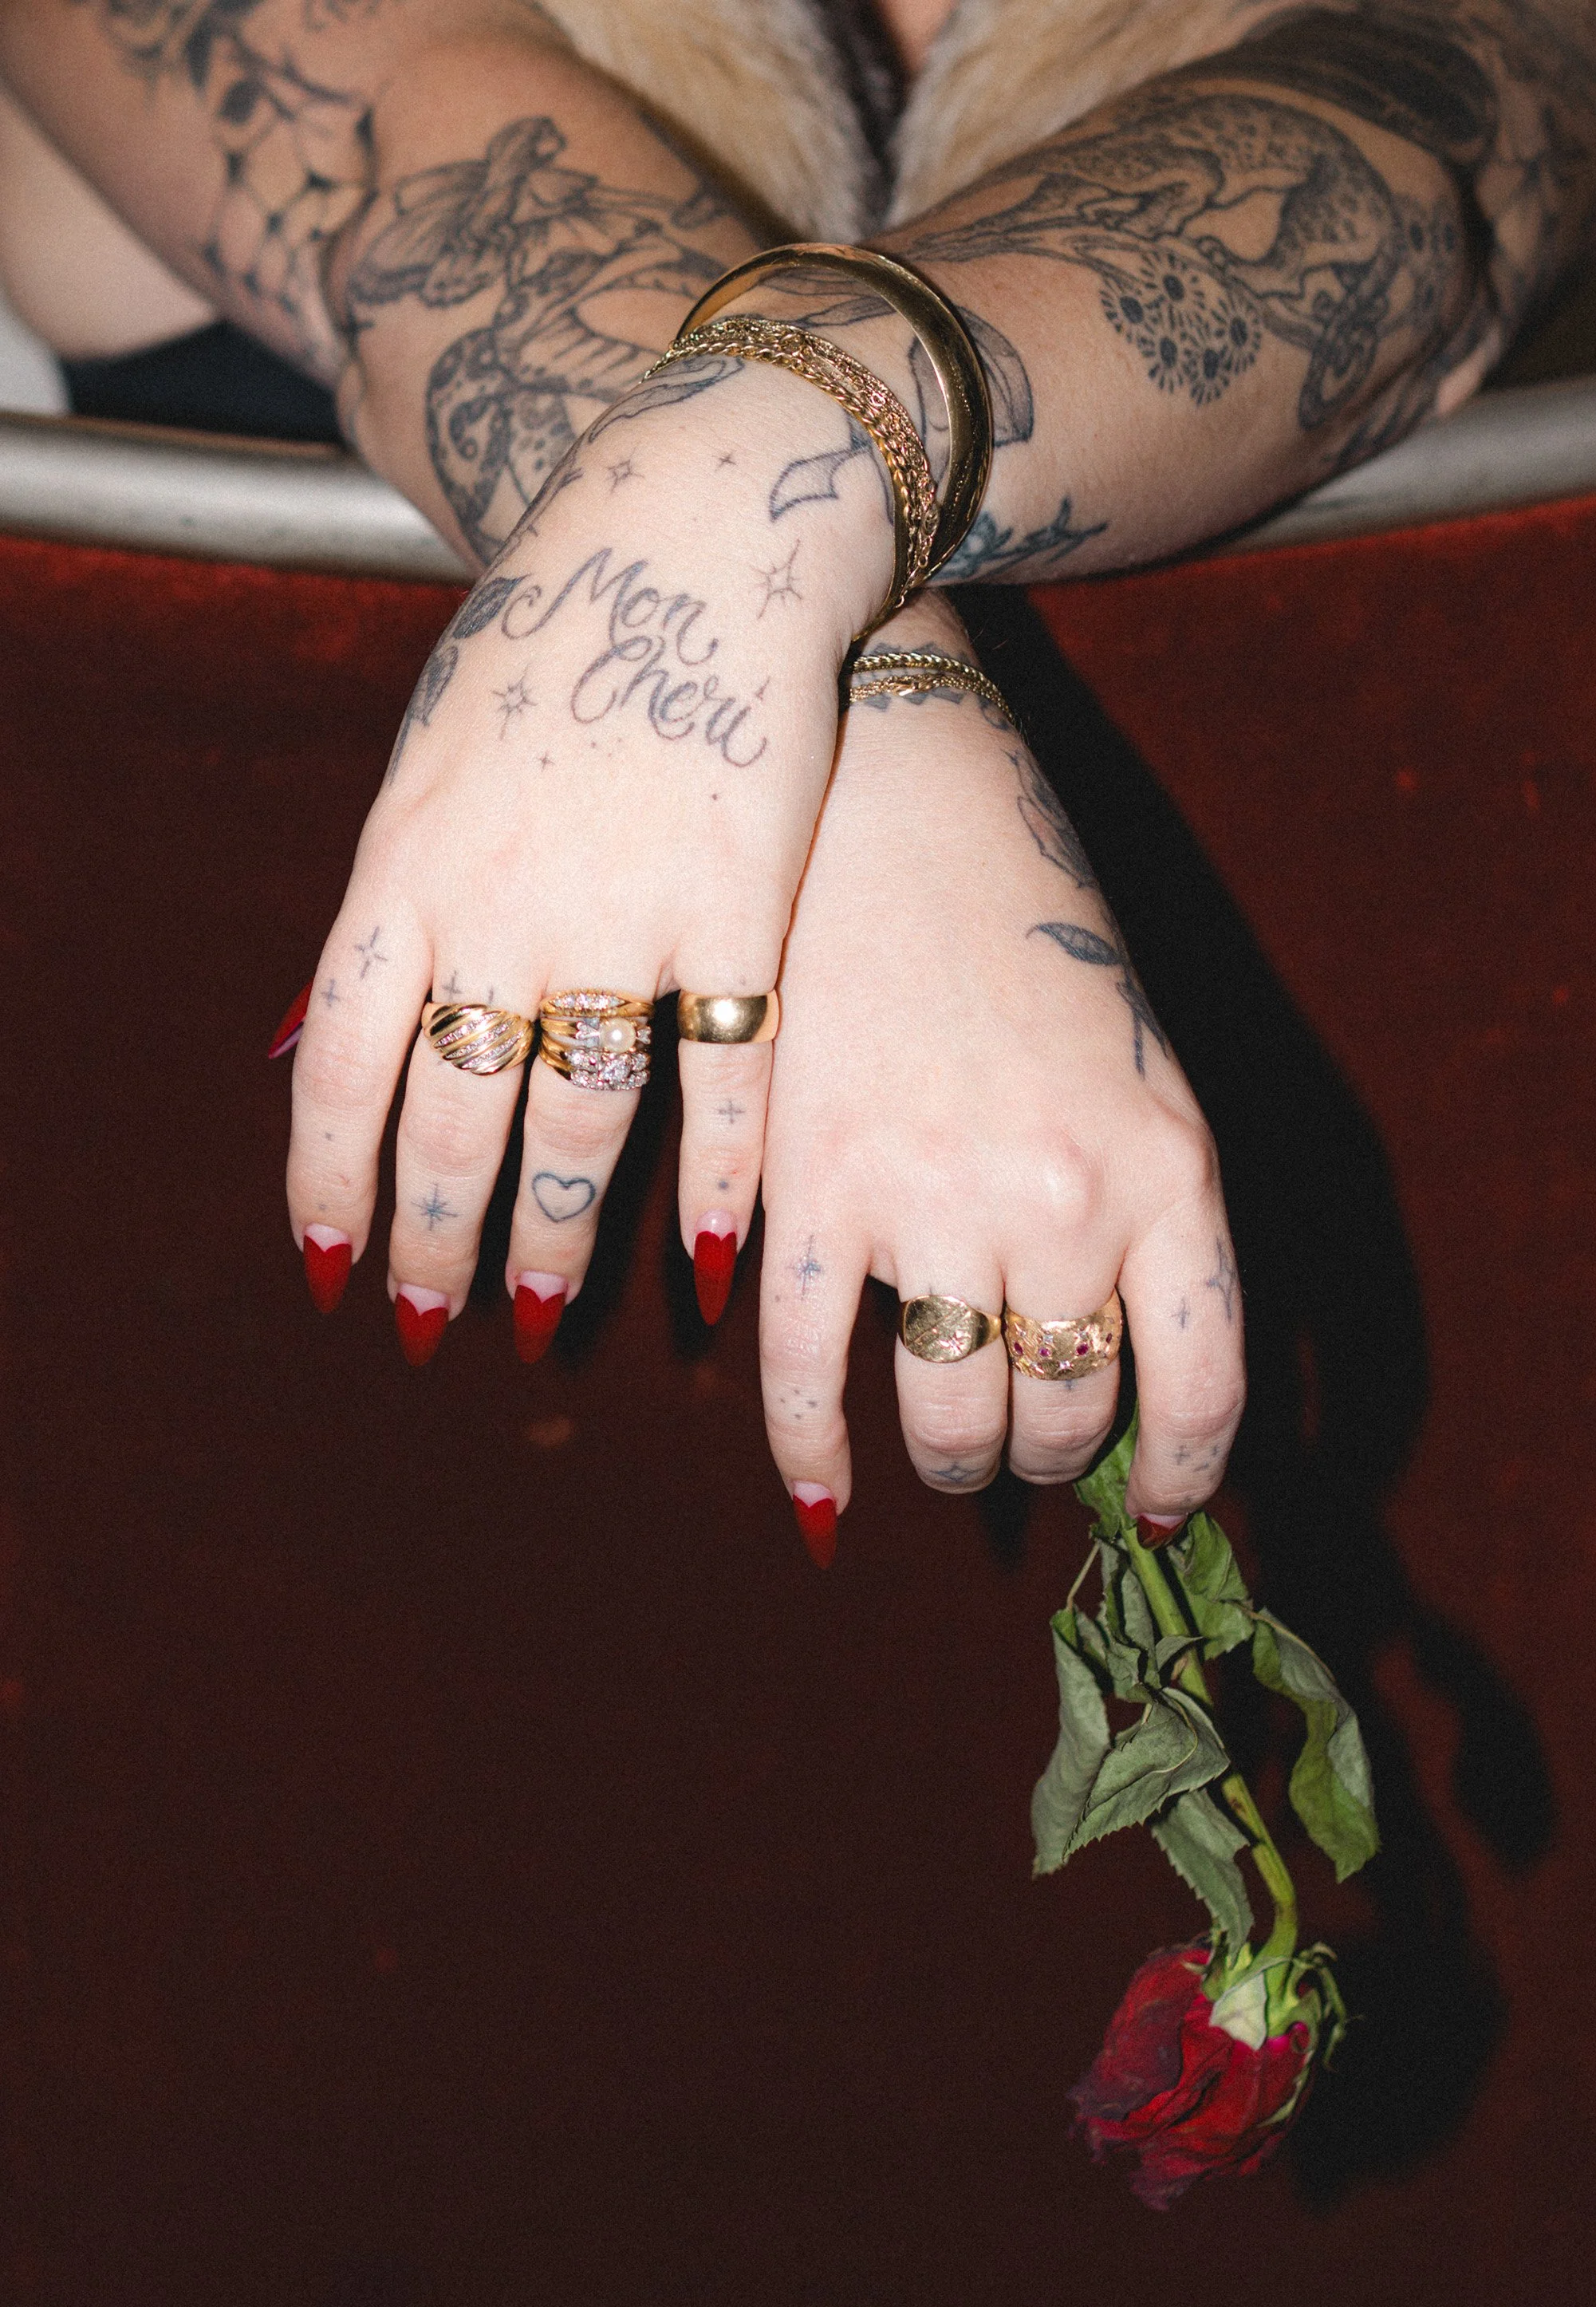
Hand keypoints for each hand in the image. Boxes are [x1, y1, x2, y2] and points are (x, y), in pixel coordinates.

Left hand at [286, 360, 893, 1354]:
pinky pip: (729, 1086)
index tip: (330, 1271)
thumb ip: (382, 907)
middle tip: (438, 1326)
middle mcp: (498, 906)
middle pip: (452, 1119)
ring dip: (563, 1235)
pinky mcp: (745, 910)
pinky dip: (724, 1186)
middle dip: (438, 1242)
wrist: (697, 528)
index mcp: (400, 867)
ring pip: (583, 1121)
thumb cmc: (549, 647)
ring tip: (548, 1310)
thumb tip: (308, 1039)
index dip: (329, 1187)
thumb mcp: (424, 766)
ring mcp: (624, 913)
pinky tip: (717, 1264)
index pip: (337, 1068)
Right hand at [756, 597, 1245, 1550]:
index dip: (1184, 1469)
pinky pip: (809, 1375)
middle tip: (1024, 1443)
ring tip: (945, 1449)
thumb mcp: (1134, 1052)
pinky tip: (826, 1503)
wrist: (888, 786)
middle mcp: (1069, 1200)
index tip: (1161, 1507)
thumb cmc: (1025, 915)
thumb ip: (1141, 1201)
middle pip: (1067, 1412)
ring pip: (952, 1418)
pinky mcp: (811, 1187)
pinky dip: (814, 1459)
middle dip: (1049, 1452)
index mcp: (1172, 1163)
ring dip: (954, 1458)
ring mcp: (936, 1200)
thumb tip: (1110, 1356)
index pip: (1204, 1383)